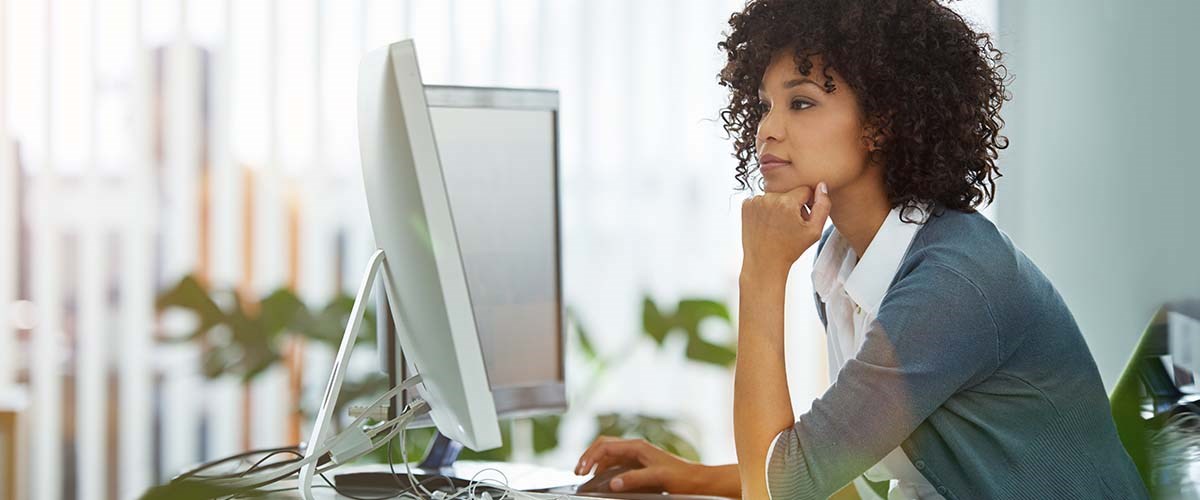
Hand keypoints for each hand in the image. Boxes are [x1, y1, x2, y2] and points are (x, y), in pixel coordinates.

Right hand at [574, 437, 705, 493]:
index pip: (605, 446)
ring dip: (596, 463)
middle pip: (604, 446)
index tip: (581, 471)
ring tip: (587, 476)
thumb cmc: (682, 477)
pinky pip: (617, 463)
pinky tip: (604, 479)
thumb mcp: (657, 478)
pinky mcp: (640, 464)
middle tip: (578, 472)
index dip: (589, 457)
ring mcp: (637, 456)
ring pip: (609, 454)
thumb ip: (634, 479)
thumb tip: (613, 482)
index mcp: (638, 446)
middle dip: (588, 457)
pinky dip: (605, 469)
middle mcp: (636, 448)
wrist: (697, 481)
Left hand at [741, 182, 830, 276]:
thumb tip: (821, 186)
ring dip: (778, 206)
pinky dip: (765, 209)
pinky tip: (767, 224)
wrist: (764, 262)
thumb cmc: (789, 249)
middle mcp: (769, 198)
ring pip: (775, 196)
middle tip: (790, 224)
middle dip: (792, 205)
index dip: (807, 204)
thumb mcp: (814, 231)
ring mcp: (755, 201)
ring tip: (778, 226)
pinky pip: (762, 200)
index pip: (804, 190)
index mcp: (786, 202)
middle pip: (788, 193)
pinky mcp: (746, 205)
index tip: (802, 218)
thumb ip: (823, 206)